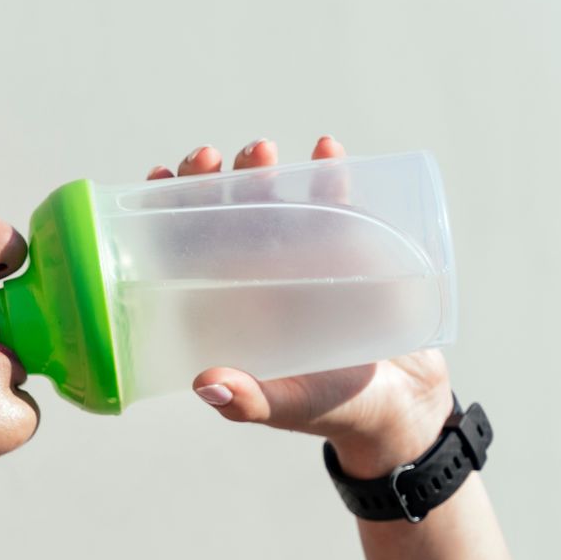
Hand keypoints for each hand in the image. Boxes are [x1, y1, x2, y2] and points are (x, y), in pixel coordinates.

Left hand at [147, 137, 453, 471]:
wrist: (403, 402)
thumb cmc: (331, 408)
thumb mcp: (286, 406)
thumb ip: (248, 401)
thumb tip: (205, 383)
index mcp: (230, 304)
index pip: (188, 249)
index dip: (167, 213)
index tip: (157, 179)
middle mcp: (260, 273)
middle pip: (226, 212)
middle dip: (214, 179)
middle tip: (212, 160)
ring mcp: (306, 255)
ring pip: (276, 198)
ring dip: (265, 168)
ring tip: (262, 152)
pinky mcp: (354, 245)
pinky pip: (337, 200)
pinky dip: (330, 172)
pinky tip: (325, 151)